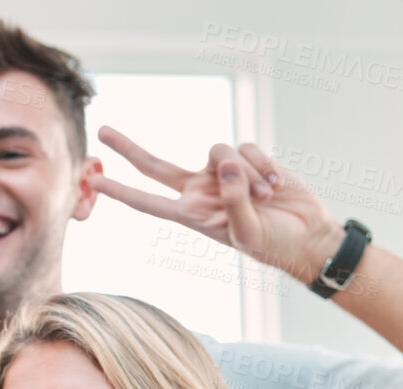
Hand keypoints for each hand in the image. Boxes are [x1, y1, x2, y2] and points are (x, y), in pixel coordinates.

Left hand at [89, 126, 345, 285]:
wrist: (306, 234)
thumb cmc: (273, 243)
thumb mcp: (248, 232)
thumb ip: (233, 200)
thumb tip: (223, 164)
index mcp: (192, 214)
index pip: (149, 202)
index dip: (122, 192)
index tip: (96, 182)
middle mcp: (200, 191)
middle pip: (156, 166)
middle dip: (129, 149)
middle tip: (102, 131)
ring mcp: (222, 174)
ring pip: (219, 151)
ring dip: (246, 173)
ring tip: (266, 197)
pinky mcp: (246, 159)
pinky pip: (246, 148)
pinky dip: (262, 165)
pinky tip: (276, 185)